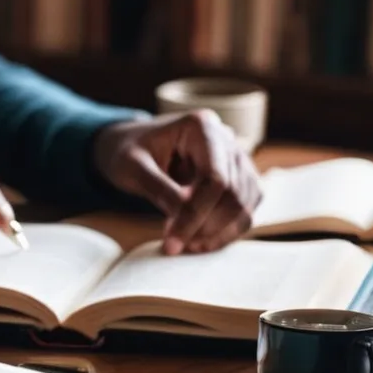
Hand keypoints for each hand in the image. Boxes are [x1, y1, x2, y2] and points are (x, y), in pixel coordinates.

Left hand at [92, 110, 261, 254]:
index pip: (215, 178)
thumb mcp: (132, 167)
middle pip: (234, 193)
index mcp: (202, 126)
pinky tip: (199, 242)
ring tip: (186, 246)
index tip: (171, 241)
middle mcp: (226, 139)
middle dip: (206, 227)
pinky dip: (225, 232)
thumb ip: (158, 188)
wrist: (132, 148)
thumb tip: (182, 217)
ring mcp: (237, 159)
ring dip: (218, 233)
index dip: (196, 214)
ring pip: (244, 205)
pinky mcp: (239, 180)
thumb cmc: (128, 152)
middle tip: (176, 246)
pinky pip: (244, 210)